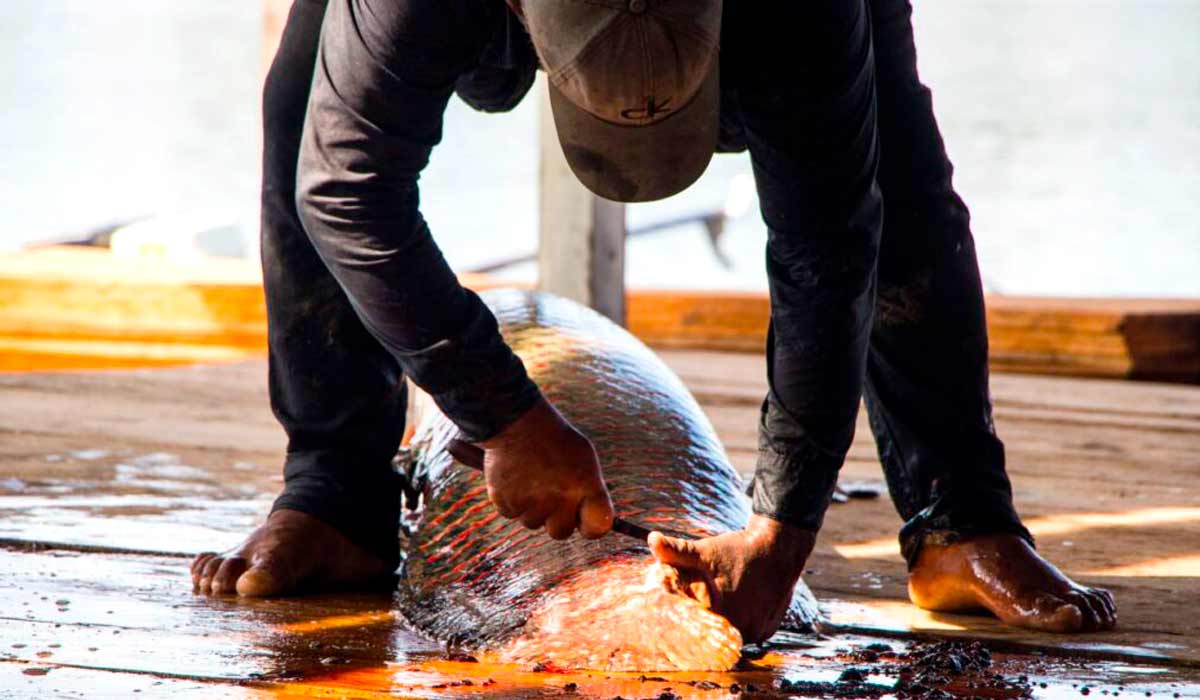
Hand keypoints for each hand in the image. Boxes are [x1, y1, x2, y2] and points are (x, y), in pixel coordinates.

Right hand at [476, 397, 614, 539]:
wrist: (516, 420)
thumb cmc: (554, 438)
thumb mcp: (583, 457)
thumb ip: (589, 491)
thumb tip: (592, 522)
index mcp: (585, 485)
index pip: (598, 527)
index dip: (591, 527)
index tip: (584, 522)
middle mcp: (560, 498)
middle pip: (561, 532)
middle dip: (556, 519)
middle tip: (550, 496)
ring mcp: (531, 502)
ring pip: (533, 523)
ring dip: (532, 508)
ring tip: (530, 479)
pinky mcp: (506, 501)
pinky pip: (511, 513)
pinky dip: (511, 500)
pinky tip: (514, 478)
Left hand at [649, 514, 815, 642]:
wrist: (780, 548)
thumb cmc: (740, 550)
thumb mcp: (706, 550)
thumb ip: (677, 551)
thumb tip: (652, 538)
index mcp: (725, 615)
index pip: (696, 632)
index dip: (687, 625)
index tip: (681, 616)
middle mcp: (744, 629)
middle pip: (714, 637)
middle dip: (704, 625)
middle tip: (699, 608)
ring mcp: (758, 632)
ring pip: (731, 637)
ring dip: (722, 626)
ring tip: (718, 607)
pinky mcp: (768, 630)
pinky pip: (748, 634)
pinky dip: (740, 625)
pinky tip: (735, 609)